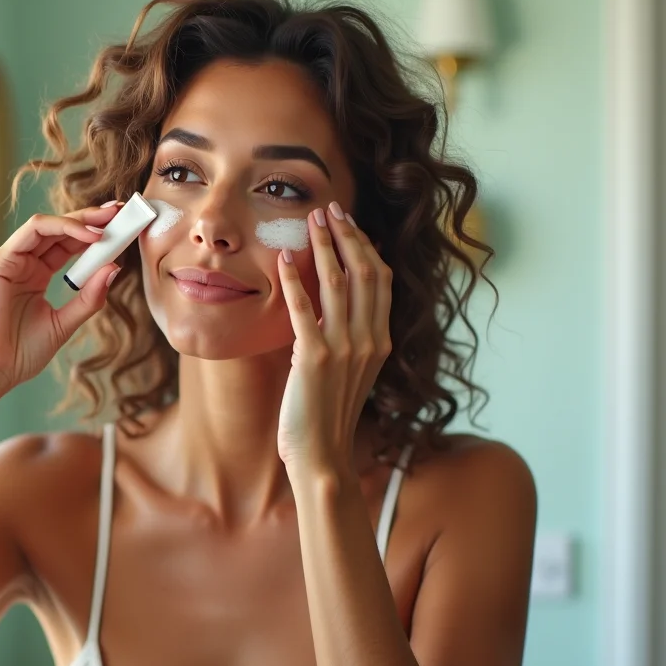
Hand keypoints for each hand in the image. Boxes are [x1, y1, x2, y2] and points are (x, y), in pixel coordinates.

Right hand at [0, 204, 122, 392]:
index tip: (124, 228)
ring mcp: (12, 259)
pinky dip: (63, 227)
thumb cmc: (22, 353)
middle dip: (92, 218)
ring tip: (110, 220)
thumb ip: (89, 298)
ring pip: (48, 225)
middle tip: (122, 212)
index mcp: (38, 275)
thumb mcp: (65, 323)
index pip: (69, 244)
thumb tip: (114, 269)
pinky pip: (34, 230)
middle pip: (61, 230)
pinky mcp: (1, 261)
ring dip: (81, 219)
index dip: (95, 234)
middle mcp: (25, 263)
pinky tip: (89, 235)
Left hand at [275, 202, 392, 473]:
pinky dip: (295, 280)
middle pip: (365, 273)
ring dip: (323, 247)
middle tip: (329, 209)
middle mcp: (368, 340)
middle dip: (346, 236)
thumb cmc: (328, 416)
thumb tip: (341, 303)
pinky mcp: (314, 358)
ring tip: (309, 222)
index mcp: (380, 342)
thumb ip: (351, 338)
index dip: (365, 247)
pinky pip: (305, 309)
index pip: (381, 281)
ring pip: (338, 283)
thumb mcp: (350, 371)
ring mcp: (344, 348)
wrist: (322, 456)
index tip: (348, 224)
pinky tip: (284, 259)